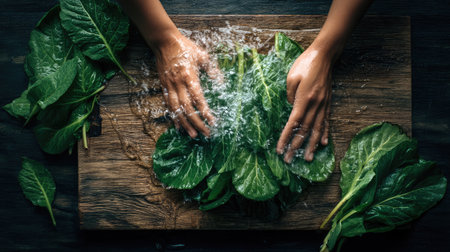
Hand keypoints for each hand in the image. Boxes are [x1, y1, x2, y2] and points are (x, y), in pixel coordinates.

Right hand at [153, 32, 219, 137]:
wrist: (164, 41)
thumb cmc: (185, 47)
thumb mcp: (202, 55)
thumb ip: (211, 69)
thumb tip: (220, 80)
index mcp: (189, 76)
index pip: (198, 98)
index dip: (205, 112)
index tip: (213, 122)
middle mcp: (178, 84)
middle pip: (187, 108)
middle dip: (197, 122)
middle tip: (206, 133)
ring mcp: (169, 86)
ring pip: (176, 110)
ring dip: (185, 124)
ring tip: (193, 135)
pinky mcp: (163, 87)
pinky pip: (168, 105)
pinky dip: (173, 117)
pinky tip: (178, 126)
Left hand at [276, 43, 334, 162]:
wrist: (324, 55)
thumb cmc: (305, 64)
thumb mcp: (291, 77)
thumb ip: (289, 95)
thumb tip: (290, 108)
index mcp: (303, 99)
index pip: (293, 123)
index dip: (286, 138)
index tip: (280, 150)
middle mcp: (315, 105)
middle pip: (304, 130)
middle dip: (296, 147)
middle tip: (289, 160)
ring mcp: (323, 105)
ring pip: (316, 129)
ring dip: (311, 145)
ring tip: (307, 159)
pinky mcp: (328, 103)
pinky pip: (326, 121)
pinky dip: (324, 133)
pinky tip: (323, 144)